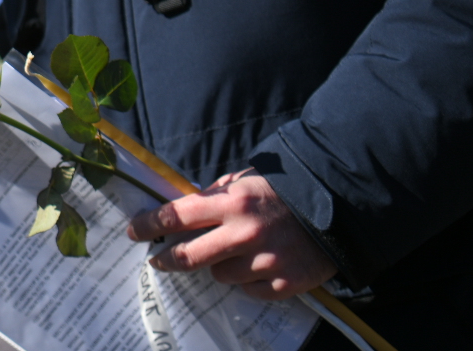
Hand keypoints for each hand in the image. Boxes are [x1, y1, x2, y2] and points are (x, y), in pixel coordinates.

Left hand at [127, 170, 335, 299]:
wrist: (338, 207)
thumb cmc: (284, 191)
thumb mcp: (245, 181)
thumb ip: (214, 196)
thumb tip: (181, 210)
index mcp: (231, 202)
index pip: (176, 216)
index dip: (150, 225)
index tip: (134, 232)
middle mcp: (244, 234)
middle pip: (188, 256)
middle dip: (167, 259)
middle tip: (158, 259)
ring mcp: (265, 262)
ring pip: (218, 276)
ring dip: (218, 266)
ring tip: (235, 252)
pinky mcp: (284, 284)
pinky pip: (248, 291)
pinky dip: (247, 281)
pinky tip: (258, 266)